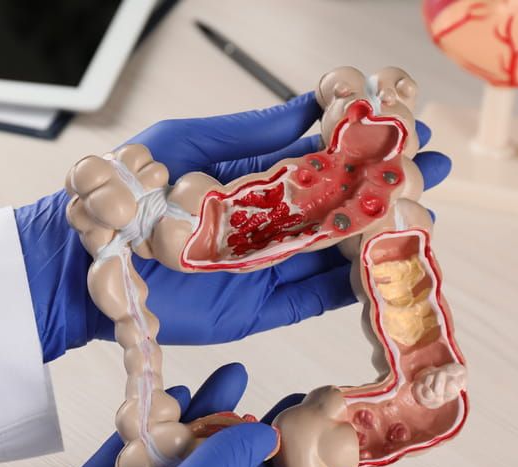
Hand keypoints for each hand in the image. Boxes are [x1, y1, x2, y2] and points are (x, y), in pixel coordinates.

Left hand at [16, 93, 451, 361]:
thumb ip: (251, 133)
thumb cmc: (129, 188)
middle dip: (385, 191)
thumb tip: (310, 105)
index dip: (364, 150)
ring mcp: (265, 268)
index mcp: (251, 180)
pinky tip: (384, 267)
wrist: (85, 257)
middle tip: (431, 173)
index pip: (322, 163)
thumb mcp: (189, 142)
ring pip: (334, 256)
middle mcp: (266, 225)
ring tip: (422, 217)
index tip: (407, 131)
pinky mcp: (258, 309)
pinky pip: (313, 299)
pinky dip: (349, 287)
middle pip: (339, 211)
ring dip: (378, 240)